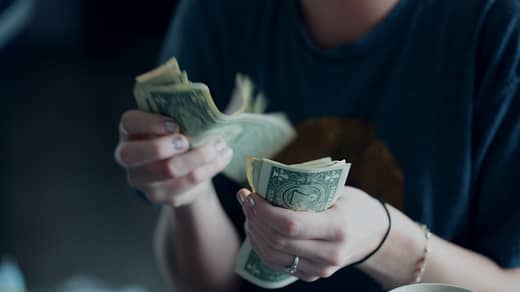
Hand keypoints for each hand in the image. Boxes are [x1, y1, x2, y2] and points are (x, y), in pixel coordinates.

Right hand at [114, 110, 232, 206]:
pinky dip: (210, 168)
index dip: (151, 123)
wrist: (181, 169)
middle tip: (187, 141)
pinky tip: (223, 157)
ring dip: (199, 156)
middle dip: (165, 145)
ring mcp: (142, 180)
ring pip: (168, 169)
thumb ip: (179, 114)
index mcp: (130, 131)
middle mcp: (128, 157)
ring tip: (219, 145)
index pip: (130, 123)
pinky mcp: (160, 196)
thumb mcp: (172, 122)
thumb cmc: (175, 136)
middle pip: (136, 154)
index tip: (175, 125)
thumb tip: (204, 111)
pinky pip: (188, 182)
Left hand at [237, 186, 387, 281]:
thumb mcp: (337, 190)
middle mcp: (330, 253)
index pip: (290, 224)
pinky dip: (261, 245)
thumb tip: (265, 180)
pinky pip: (276, 264)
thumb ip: (305, 188)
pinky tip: (257, 228)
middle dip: (254, 218)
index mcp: (338, 227)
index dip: (263, 210)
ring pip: (272, 255)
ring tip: (249, 212)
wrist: (374, 235)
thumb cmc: (353, 205)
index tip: (252, 193)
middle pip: (277, 241)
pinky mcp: (312, 275)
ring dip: (254, 232)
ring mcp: (320, 269)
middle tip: (245, 199)